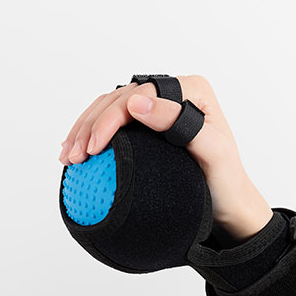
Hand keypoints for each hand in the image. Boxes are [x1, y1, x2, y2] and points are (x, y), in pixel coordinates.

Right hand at [58, 75, 272, 240]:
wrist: (227, 205)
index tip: (95, 146)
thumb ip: (181, 125)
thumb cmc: (225, 181)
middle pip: (121, 99)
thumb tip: (136, 103)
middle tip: (74, 155)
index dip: (111, 117)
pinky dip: (92, 136)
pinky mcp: (150, 127)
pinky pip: (114, 124)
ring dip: (85, 130)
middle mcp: (176, 93)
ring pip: (111, 108)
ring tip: (68, 155)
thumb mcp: (212, 152)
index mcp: (192, 90)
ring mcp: (161, 109)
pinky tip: (77, 151)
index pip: (142, 94)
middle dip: (91, 125)